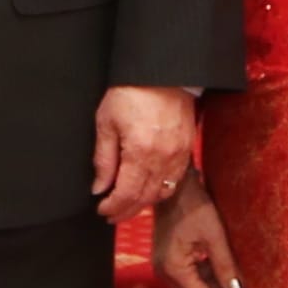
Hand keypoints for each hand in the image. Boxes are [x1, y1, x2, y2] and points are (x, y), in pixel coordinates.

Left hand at [92, 85, 198, 225]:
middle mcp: (163, 157)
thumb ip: (103, 159)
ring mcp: (179, 154)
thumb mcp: (106, 123)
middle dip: (127, 210)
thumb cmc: (131, 92)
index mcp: (141, 152)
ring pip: (162, 191)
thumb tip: (99, 187)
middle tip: (112, 215)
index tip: (102, 210)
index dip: (114, 206)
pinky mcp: (188, 147)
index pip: (127, 193)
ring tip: (128, 205)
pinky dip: (160, 189)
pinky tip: (148, 189)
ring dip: (144, 203)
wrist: (162, 71)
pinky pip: (175, 179)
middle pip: (146, 197)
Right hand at [156, 186, 241, 287]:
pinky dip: (203, 278)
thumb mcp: (214, 236)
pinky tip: (221, 275)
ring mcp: (164, 265)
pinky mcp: (167, 258)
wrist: (174, 187)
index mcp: (175, 269)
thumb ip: (225, 266)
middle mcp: (165, 272)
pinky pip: (187, 276)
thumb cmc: (194, 207)